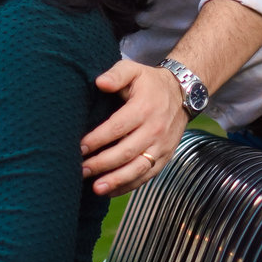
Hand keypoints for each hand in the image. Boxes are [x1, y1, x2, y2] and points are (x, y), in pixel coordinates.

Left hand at [81, 60, 188, 196]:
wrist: (182, 94)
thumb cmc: (149, 83)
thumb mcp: (134, 70)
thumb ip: (116, 74)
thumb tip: (100, 83)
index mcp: (144, 109)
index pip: (117, 127)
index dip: (98, 139)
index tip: (79, 148)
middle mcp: (154, 130)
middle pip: (125, 152)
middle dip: (101, 164)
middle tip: (80, 171)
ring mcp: (161, 147)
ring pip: (138, 169)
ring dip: (116, 180)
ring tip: (96, 188)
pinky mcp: (164, 158)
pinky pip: (147, 176)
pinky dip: (128, 185)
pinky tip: (110, 191)